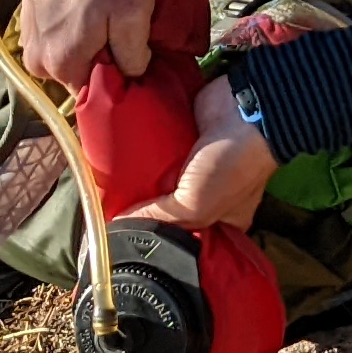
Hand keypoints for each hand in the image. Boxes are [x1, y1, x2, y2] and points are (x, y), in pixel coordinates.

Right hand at [18, 0, 154, 89]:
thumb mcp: (132, 14)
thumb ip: (133, 56)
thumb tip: (133, 75)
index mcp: (63, 65)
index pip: (94, 93)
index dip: (117, 80)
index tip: (133, 61)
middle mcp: (38, 60)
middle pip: (78, 75)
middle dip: (101, 61)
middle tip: (122, 35)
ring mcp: (28, 39)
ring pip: (65, 56)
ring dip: (85, 44)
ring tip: (105, 19)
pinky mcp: (26, 19)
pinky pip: (53, 38)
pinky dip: (70, 30)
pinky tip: (86, 10)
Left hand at [124, 77, 275, 232]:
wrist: (244, 110)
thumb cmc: (230, 167)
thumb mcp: (198, 206)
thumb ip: (160, 218)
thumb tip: (120, 225)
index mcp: (223, 220)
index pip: (189, 240)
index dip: (163, 242)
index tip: (133, 241)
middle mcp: (209, 197)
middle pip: (170, 210)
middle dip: (145, 212)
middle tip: (115, 215)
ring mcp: (195, 169)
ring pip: (160, 183)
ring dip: (138, 184)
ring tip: (107, 189)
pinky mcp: (183, 144)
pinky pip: (157, 157)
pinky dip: (141, 159)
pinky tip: (117, 165)